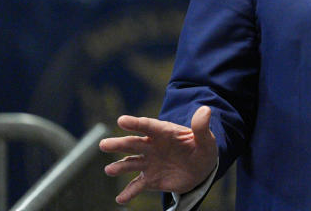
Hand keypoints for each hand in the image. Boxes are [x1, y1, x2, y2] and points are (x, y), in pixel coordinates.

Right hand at [100, 106, 218, 204]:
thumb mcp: (206, 139)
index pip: (148, 126)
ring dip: (119, 167)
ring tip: (109, 170)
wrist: (200, 168)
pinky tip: (120, 199)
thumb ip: (202, 127)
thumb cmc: (202, 148)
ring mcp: (149, 163)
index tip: (121, 120)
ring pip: (130, 164)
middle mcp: (152, 146)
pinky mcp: (149, 179)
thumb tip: (206, 110)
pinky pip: (136, 186)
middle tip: (104, 145)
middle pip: (133, 143)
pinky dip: (128, 193)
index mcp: (164, 132)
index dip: (135, 123)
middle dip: (119, 144)